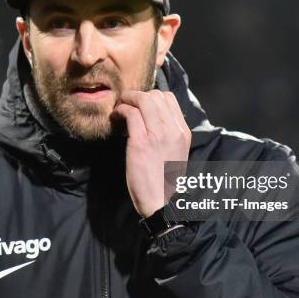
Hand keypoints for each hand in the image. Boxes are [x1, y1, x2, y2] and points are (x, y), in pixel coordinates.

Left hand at [112, 90, 190, 217]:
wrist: (163, 203)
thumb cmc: (165, 180)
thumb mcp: (175, 152)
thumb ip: (168, 133)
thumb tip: (150, 118)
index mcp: (183, 132)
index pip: (169, 98)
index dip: (151, 96)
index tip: (139, 103)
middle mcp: (173, 130)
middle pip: (156, 95)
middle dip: (137, 95)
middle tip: (126, 102)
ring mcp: (158, 135)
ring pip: (143, 100)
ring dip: (127, 99)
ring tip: (120, 107)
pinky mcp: (141, 143)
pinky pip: (130, 114)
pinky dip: (120, 110)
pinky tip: (116, 117)